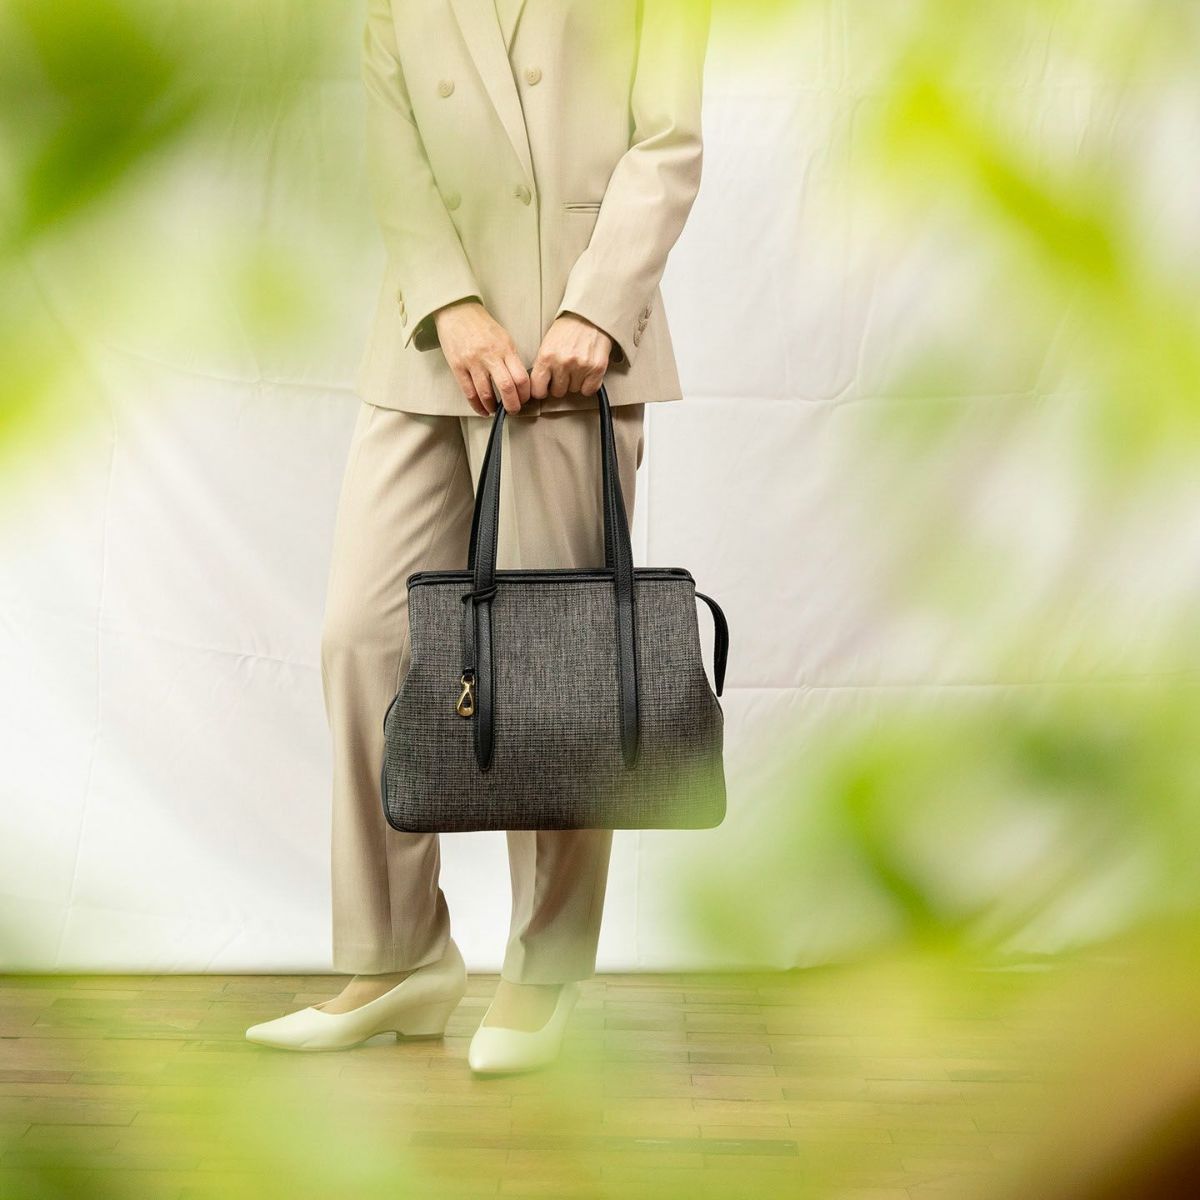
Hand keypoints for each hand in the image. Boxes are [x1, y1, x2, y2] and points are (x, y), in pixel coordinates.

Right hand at [434, 299, 530, 414]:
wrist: (456, 311)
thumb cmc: (481, 324)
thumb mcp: (503, 337)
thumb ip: (511, 358)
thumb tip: (518, 381)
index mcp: (506, 348)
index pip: (521, 377)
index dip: (525, 394)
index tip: (524, 399)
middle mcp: (491, 356)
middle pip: (507, 388)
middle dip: (512, 405)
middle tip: (513, 410)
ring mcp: (473, 362)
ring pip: (487, 394)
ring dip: (493, 407)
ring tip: (495, 411)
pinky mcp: (458, 366)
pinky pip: (469, 392)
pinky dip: (477, 405)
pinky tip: (482, 410)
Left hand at [530, 314, 612, 399]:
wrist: (590, 315)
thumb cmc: (569, 327)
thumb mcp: (547, 344)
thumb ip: (543, 365)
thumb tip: (540, 384)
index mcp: (546, 356)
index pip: (538, 390)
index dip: (541, 390)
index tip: (544, 389)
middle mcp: (563, 362)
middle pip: (558, 392)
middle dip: (560, 384)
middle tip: (564, 372)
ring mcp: (580, 366)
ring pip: (574, 391)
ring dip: (575, 382)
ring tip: (576, 366)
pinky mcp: (596, 369)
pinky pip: (589, 390)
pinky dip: (589, 384)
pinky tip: (586, 373)